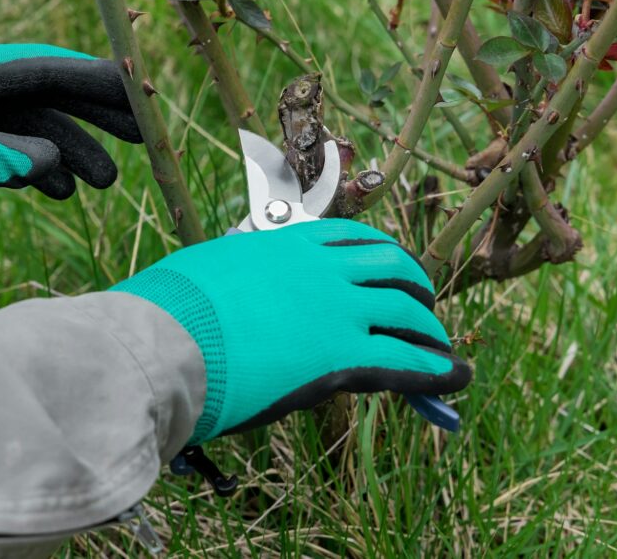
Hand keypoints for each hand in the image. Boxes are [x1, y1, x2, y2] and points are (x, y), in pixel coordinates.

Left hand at [0, 42, 141, 202]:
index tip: (140, 97)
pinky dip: (34, 171)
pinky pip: (8, 154)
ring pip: (33, 132)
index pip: (49, 70)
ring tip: (105, 184)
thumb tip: (54, 161)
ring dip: (70, 155)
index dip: (97, 82)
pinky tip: (58, 192)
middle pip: (51, 97)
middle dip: (96, 118)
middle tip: (142, 138)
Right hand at [112, 219, 470, 443]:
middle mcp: (321, 268)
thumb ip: (239, 274)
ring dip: (428, 327)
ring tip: (440, 344)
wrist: (161, 344)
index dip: (381, 258)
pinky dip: (437, 368)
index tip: (390, 272)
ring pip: (406, 311)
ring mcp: (336, 309)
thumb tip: (235, 287)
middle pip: (391, 268)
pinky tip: (455, 375)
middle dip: (413, 287)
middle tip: (420, 307)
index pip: (353, 240)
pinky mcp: (342, 355)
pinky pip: (405, 358)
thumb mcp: (209, 270)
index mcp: (287, 243)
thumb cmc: (167, 311)